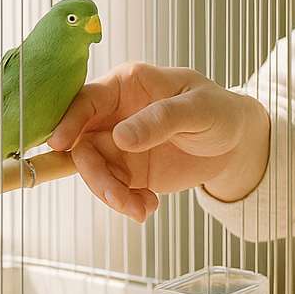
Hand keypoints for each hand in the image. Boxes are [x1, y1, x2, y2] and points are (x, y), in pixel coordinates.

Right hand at [48, 61, 267, 223]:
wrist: (234, 143)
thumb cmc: (218, 110)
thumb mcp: (198, 109)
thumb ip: (161, 119)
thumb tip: (120, 137)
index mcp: (128, 84)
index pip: (87, 99)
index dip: (69, 120)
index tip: (59, 145)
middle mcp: (116, 114)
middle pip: (82, 142)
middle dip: (94, 174)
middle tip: (119, 198)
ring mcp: (119, 144)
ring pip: (93, 172)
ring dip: (111, 195)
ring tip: (143, 209)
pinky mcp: (128, 171)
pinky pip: (112, 190)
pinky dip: (126, 204)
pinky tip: (149, 207)